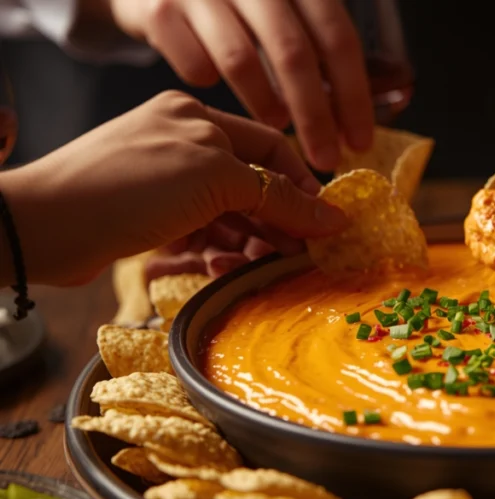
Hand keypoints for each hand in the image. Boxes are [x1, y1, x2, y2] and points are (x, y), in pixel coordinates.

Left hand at [0, 90, 347, 286]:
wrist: (45, 225)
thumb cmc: (131, 187)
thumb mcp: (214, 180)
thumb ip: (276, 196)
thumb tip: (333, 216)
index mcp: (198, 117)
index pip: (271, 148)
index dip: (302, 187)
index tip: (324, 225)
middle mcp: (183, 145)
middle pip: (251, 186)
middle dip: (276, 223)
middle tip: (296, 258)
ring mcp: (164, 184)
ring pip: (227, 217)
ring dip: (247, 245)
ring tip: (253, 269)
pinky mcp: (148, 220)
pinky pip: (199, 237)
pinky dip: (214, 254)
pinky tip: (215, 269)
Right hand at [104, 0, 374, 170]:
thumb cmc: (235, 8)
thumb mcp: (283, 14)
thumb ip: (319, 50)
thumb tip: (365, 114)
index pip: (337, 39)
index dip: (353, 95)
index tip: (360, 143)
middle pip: (295, 54)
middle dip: (315, 116)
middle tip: (325, 160)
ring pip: (241, 59)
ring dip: (264, 103)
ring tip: (277, 127)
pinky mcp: (158, 7)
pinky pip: (192, 62)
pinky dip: (208, 81)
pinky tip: (214, 87)